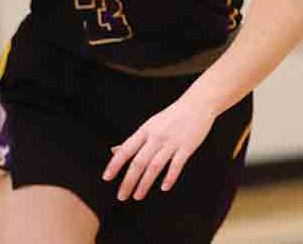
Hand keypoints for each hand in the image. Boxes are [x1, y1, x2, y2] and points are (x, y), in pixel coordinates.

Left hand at [101, 95, 215, 201]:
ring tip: (137, 196)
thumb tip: (114, 151)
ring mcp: (171, 142)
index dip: (115, 164)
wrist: (196, 105)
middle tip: (121, 196)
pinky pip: (177, 164)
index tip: (106, 177)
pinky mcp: (186, 147)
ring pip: (155, 166)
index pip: (126, 149)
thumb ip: (134, 140)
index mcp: (145, 131)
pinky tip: (164, 188)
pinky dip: (170, 177)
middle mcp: (156, 137)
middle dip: (129, 181)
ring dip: (145, 183)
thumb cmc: (171, 117)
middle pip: (139, 162)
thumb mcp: (149, 125)